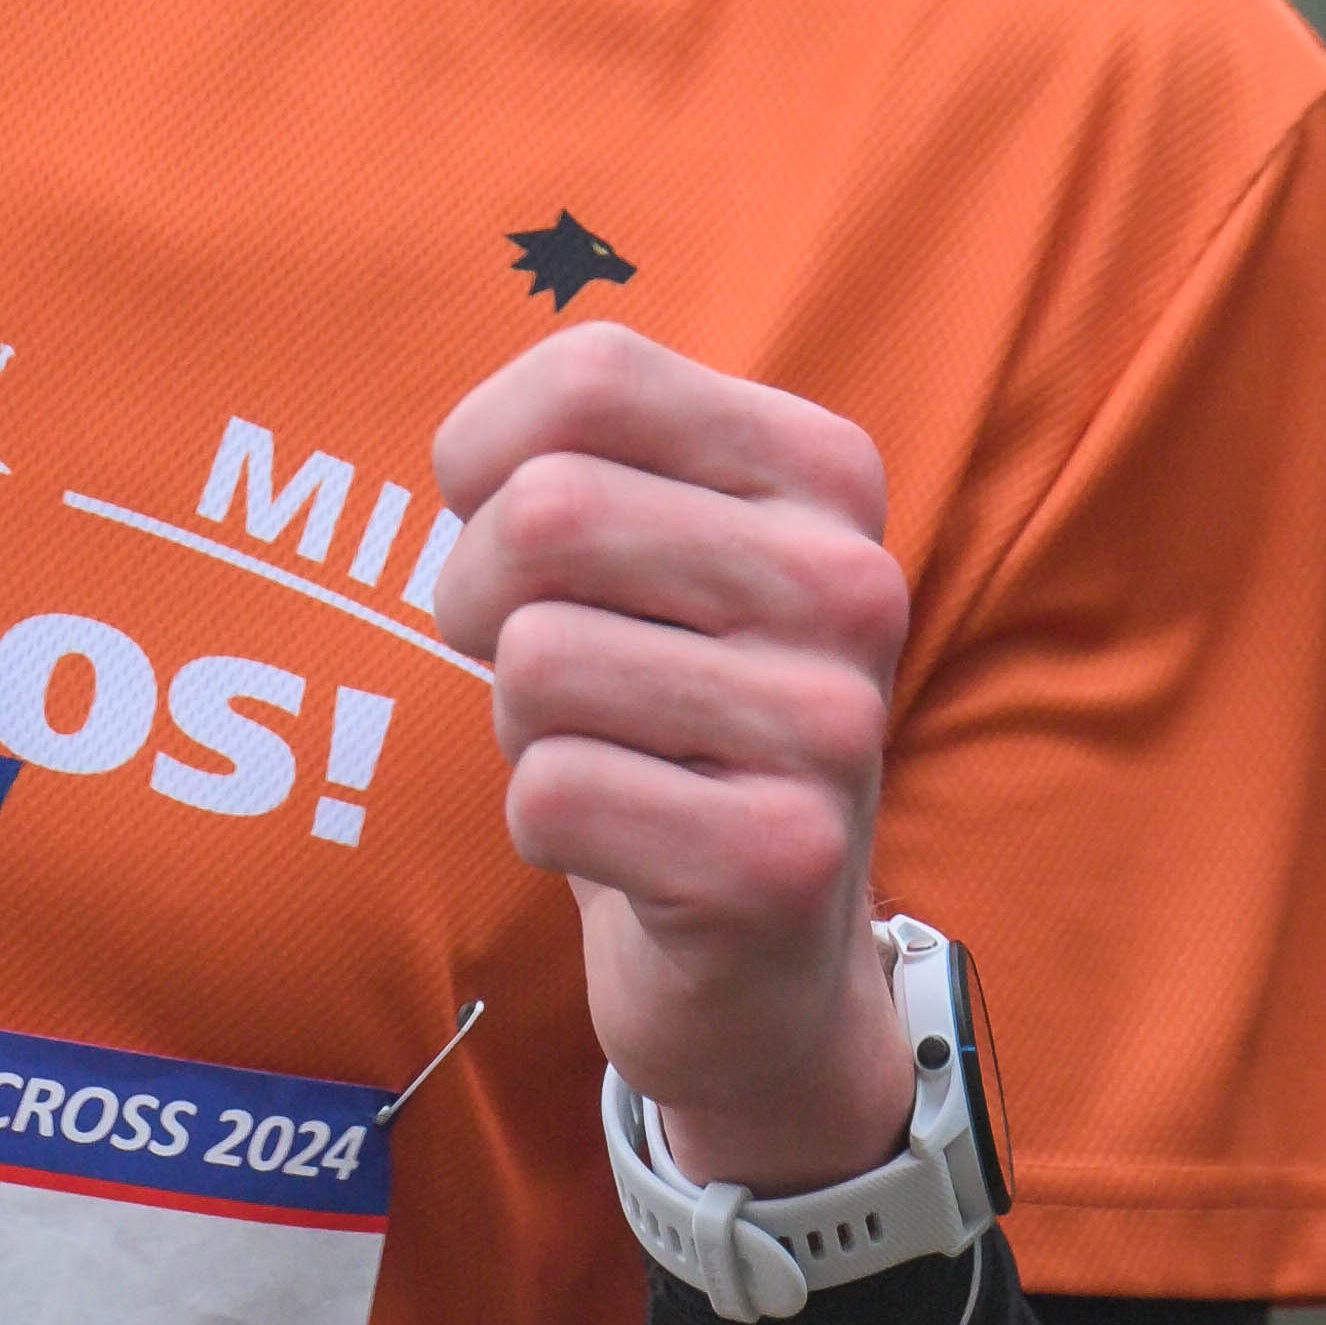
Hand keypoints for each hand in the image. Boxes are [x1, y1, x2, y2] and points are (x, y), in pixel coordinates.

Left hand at [431, 320, 914, 1195]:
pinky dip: (543, 824)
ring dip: (521, 724)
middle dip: (479, 598)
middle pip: (545, 513)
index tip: (508, 527)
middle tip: (540, 668)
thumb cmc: (660, 706)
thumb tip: (472, 460)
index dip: (485, 456)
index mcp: (825, 471)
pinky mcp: (784, 863)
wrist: (759, 949)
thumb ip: (570, 452)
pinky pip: (552, 795)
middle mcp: (853, 582)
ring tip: (606, 752)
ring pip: (535, 662)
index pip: (594, 375)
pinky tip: (626, 843)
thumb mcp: (642, 543)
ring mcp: (833, 726)